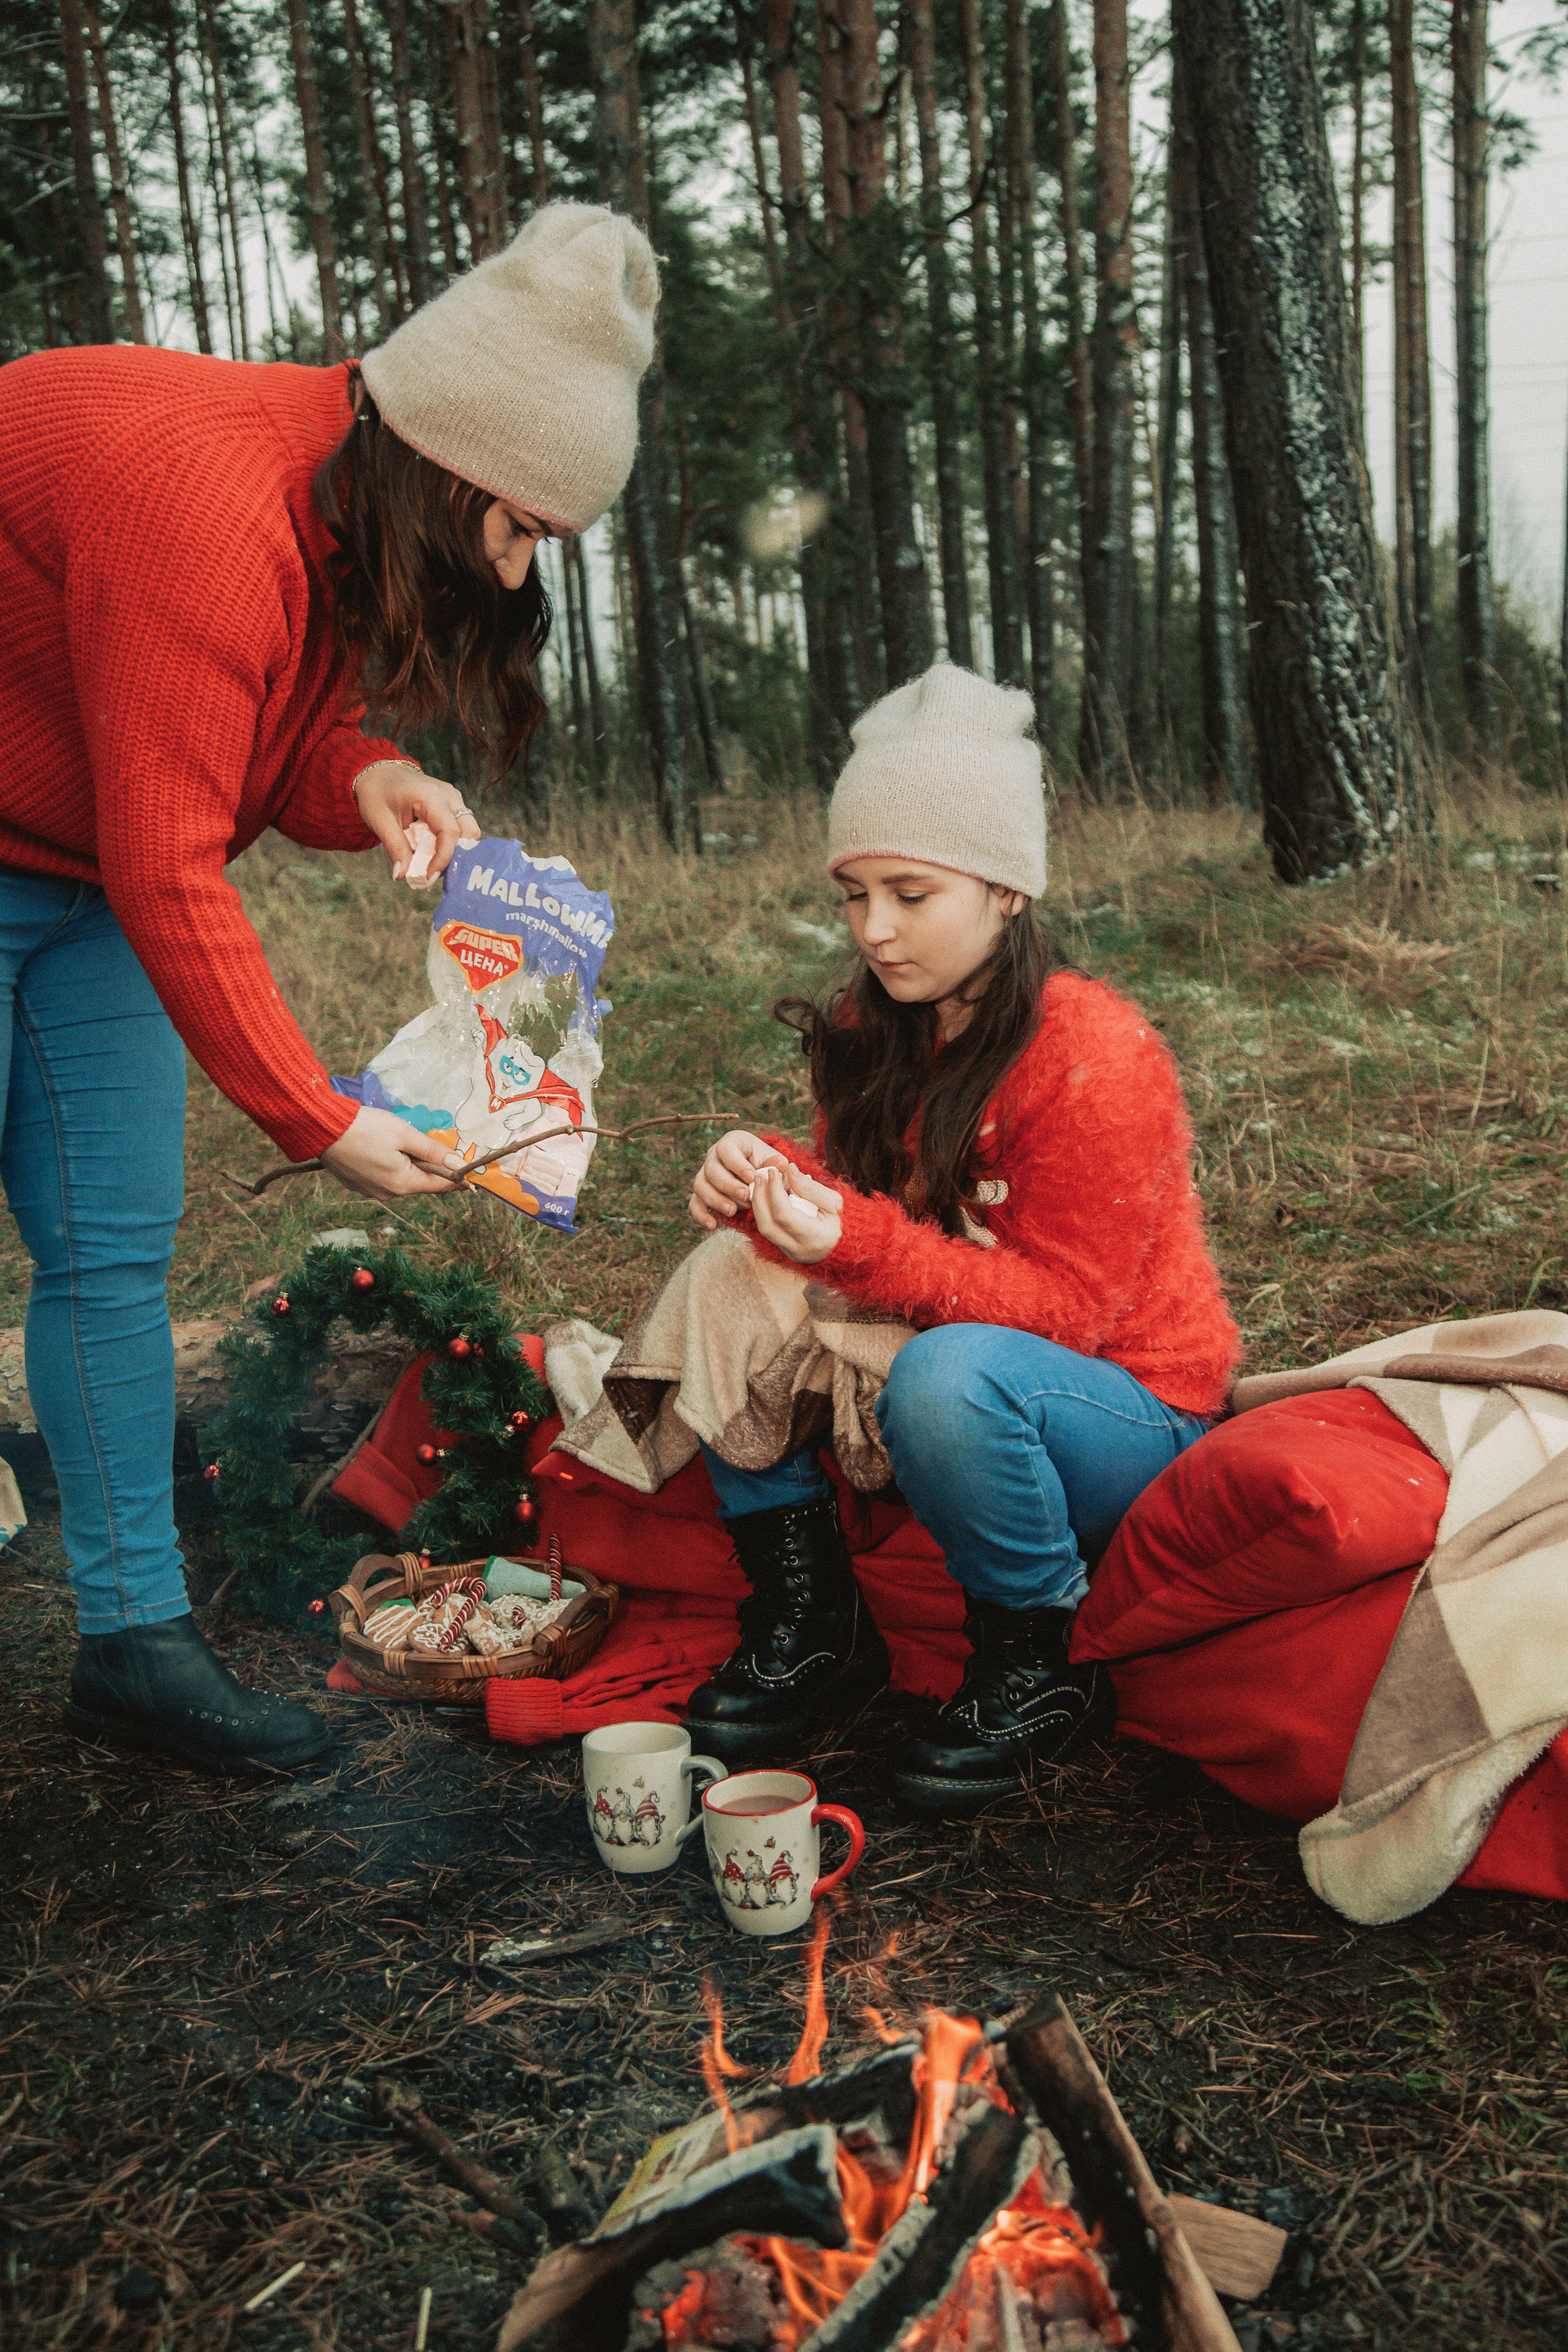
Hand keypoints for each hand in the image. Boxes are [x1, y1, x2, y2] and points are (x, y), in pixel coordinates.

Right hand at [321, 1106, 469, 1200]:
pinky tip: (382, 1148)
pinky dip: (389, 1165)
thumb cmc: (366, 1128)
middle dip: (429, 1167)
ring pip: (400, 1179)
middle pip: (419, 1182)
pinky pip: (382, 1177)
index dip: (457, 1181)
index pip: (439, 1185)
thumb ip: (433, 1151)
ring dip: (408, 1164)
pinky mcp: (356, 1183)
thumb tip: (458, 1164)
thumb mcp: (405, 1135)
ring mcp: (369, 1190)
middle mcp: (387, 1193)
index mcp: (402, 1184)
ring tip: (401, 1143)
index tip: (472, 1181)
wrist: (322, 1128)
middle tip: (434, 1147)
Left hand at [353, 762, 481, 884]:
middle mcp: (448, 795)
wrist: (380, 773)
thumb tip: (402, 876)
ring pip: (469, 832)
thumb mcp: (380, 821)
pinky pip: (460, 828)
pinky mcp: (452, 805)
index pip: (450, 831)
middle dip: (456, 856)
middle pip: (470, 832)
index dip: (444, 858)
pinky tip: (430, 850)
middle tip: (434, 871)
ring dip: (454, 850)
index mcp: (431, 796)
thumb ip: (395, 848)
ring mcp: (453, 798)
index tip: (429, 876)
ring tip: (430, 861)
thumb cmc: (378, 794)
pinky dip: (450, 844)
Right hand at [688, 1129, 787, 1230]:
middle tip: (745, 1196)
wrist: (759, 1180)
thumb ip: (776, 1164)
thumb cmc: (767, 1167)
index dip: (737, 1164)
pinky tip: (712, 1225)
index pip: (726, 1148)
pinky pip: (694, 1203)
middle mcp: (714, 1156)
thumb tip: (779, 1164)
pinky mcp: (702, 1193)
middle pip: (711, 1168)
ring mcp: (705, 1174)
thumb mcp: (774, 1162)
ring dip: (715, 1200)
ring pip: (700, 1185)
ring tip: (732, 1211)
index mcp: (733, 1142)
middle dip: (728, 1185)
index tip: (752, 1178)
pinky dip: (701, 1215)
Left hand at [748, 1163, 842, 1265]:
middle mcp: (800, 1250)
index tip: (774, 1172)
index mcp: (815, 1238)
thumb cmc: (847, 1222)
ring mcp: (792, 1253)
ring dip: (760, 1205)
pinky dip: (767, 1212)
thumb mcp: (834, 1201)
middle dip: (759, 1198)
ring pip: (765, 1230)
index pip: (784, 1215)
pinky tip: (770, 1196)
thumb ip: (810, 1187)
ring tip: (762, 1184)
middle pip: (767, 1225)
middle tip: (760, 1176)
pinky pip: (771, 1231)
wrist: (854, 1246)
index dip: (774, 1191)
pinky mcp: (788, 1251)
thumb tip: (789, 1170)